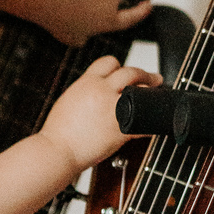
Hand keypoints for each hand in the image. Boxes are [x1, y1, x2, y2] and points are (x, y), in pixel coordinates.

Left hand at [38, 0, 154, 47]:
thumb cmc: (60, 21)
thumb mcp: (73, 39)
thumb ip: (85, 37)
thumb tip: (85, 33)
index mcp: (110, 20)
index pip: (131, 18)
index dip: (141, 13)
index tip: (148, 6)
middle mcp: (111, 0)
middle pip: (110, 2)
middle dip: (99, 5)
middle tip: (76, 14)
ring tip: (67, 4)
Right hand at [39, 56, 160, 170]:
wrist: (57, 151)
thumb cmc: (57, 133)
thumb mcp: (68, 101)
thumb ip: (83, 93)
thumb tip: (94, 93)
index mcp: (87, 82)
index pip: (109, 62)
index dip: (119, 66)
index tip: (125, 72)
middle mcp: (101, 90)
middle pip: (130, 73)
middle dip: (145, 74)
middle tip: (154, 79)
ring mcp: (113, 108)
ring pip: (141, 92)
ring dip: (151, 93)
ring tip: (156, 96)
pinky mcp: (121, 127)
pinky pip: (143, 123)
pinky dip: (151, 124)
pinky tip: (152, 125)